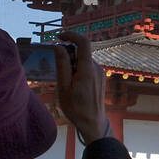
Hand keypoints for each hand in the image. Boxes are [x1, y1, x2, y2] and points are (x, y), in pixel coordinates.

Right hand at [53, 29, 109, 144]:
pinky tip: (73, 85)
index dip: (71, 35)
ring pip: (83, 60)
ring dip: (72, 64)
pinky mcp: (100, 77)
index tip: (59, 36)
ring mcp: (100, 72)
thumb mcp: (63, 87)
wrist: (92, 123)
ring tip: (66, 82)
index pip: (84, 43)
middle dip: (68, 55)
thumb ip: (62, 65)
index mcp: (88, 70)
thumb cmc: (76, 108)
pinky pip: (87, 67)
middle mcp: (97, 68)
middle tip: (57, 68)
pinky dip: (78, 70)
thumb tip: (58, 47)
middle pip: (81, 52)